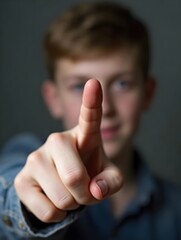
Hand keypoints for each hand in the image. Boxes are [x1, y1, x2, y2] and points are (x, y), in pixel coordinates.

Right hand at [14, 79, 122, 222]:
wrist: (62, 184)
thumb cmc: (88, 171)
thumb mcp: (107, 175)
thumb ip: (112, 181)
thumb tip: (95, 190)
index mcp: (83, 135)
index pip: (89, 115)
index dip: (92, 100)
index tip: (94, 83)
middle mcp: (57, 140)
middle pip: (75, 178)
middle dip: (85, 195)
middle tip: (84, 190)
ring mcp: (35, 157)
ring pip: (62, 198)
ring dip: (72, 204)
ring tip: (69, 192)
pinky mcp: (21, 179)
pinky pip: (48, 211)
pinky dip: (58, 215)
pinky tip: (54, 199)